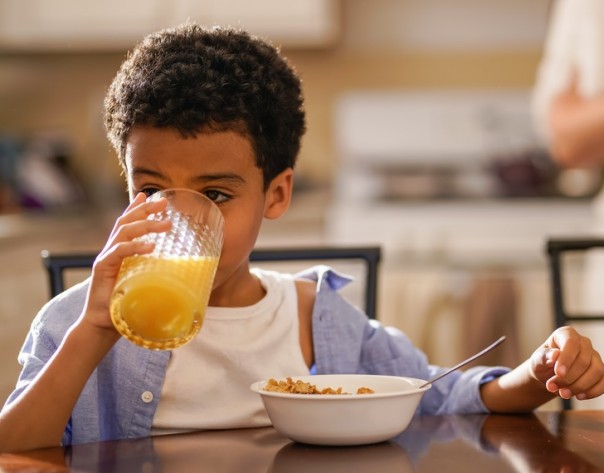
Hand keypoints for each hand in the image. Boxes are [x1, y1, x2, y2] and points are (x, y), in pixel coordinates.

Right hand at [81, 193, 170, 331]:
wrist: (102, 325)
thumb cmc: (125, 306)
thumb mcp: (144, 284)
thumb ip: (155, 273)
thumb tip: (179, 271)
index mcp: (120, 251)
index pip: (127, 223)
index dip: (137, 208)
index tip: (150, 195)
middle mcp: (111, 250)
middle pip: (126, 222)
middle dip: (145, 210)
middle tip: (164, 203)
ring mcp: (106, 258)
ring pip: (124, 232)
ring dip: (146, 225)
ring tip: (166, 224)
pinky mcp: (103, 269)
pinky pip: (119, 252)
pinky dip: (135, 247)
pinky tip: (151, 246)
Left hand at [530, 326, 603, 400]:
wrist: (548, 375)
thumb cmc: (543, 364)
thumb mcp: (537, 360)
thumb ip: (543, 356)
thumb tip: (555, 354)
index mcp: (566, 334)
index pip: (571, 342)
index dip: (566, 358)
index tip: (558, 373)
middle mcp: (583, 342)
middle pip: (584, 360)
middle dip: (568, 378)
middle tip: (552, 387)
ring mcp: (594, 356)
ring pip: (597, 371)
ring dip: (580, 386)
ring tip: (563, 394)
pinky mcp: (601, 372)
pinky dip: (593, 392)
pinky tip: (579, 396)